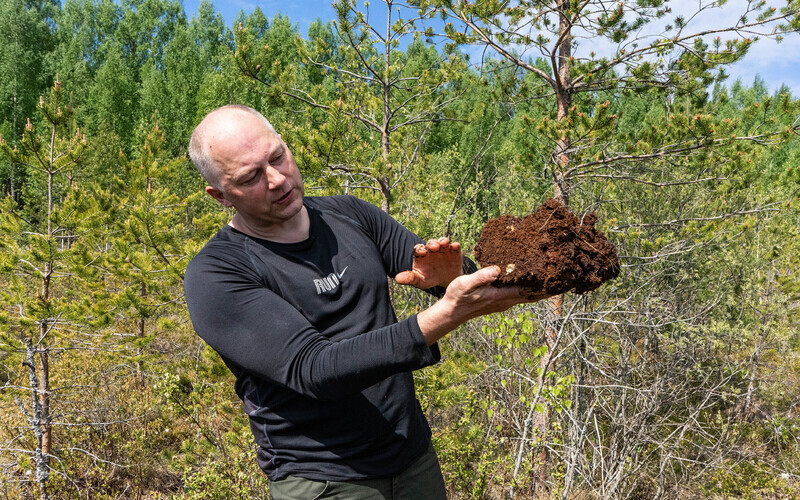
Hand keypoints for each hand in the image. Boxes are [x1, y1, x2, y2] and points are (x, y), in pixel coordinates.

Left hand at [395, 237, 463, 288]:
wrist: (447, 281)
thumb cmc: (430, 279)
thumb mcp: (421, 281)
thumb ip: (410, 278)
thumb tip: (397, 279)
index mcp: (421, 255)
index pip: (418, 249)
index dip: (420, 249)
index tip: (422, 252)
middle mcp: (432, 249)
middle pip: (430, 243)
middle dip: (432, 244)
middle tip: (435, 247)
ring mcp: (443, 249)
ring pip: (442, 241)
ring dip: (443, 241)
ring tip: (444, 243)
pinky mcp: (454, 251)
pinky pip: (455, 246)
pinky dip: (455, 245)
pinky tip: (455, 246)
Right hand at [416, 266, 551, 344]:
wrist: (451, 313)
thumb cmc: (457, 297)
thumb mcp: (466, 284)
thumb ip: (482, 277)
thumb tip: (498, 269)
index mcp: (501, 295)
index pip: (529, 290)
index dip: (545, 284)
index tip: (560, 277)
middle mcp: (506, 301)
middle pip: (533, 295)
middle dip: (548, 287)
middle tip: (565, 278)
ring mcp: (504, 302)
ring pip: (527, 296)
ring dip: (540, 289)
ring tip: (554, 279)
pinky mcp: (500, 301)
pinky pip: (520, 295)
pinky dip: (530, 289)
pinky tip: (531, 282)